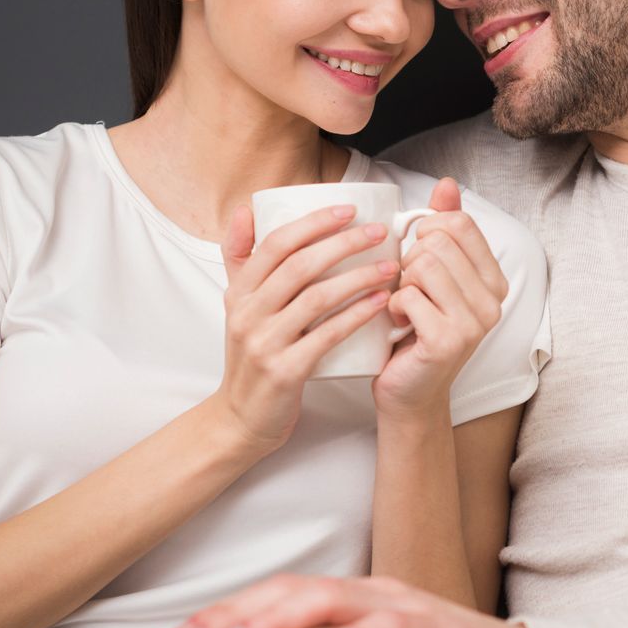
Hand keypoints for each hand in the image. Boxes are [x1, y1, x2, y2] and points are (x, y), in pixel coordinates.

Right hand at [217, 202, 398, 449]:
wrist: (241, 418)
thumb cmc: (251, 357)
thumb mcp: (237, 305)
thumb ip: (241, 259)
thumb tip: (247, 210)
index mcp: (239, 292)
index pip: (275, 243)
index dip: (314, 223)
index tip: (349, 209)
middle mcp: (247, 313)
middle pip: (300, 265)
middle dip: (343, 243)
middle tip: (379, 231)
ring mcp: (265, 343)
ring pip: (317, 297)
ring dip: (358, 277)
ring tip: (390, 265)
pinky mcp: (285, 371)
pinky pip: (327, 336)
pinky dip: (356, 315)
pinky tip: (380, 302)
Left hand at [372, 178, 508, 419]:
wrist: (408, 391)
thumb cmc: (416, 330)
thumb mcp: (432, 274)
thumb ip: (444, 229)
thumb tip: (447, 184)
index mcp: (494, 279)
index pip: (459, 223)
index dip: (425, 231)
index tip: (417, 255)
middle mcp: (493, 301)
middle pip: (437, 242)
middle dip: (409, 261)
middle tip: (409, 290)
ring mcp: (475, 322)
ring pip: (422, 264)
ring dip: (400, 284)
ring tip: (404, 307)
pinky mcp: (448, 340)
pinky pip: (407, 295)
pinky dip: (392, 307)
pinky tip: (398, 325)